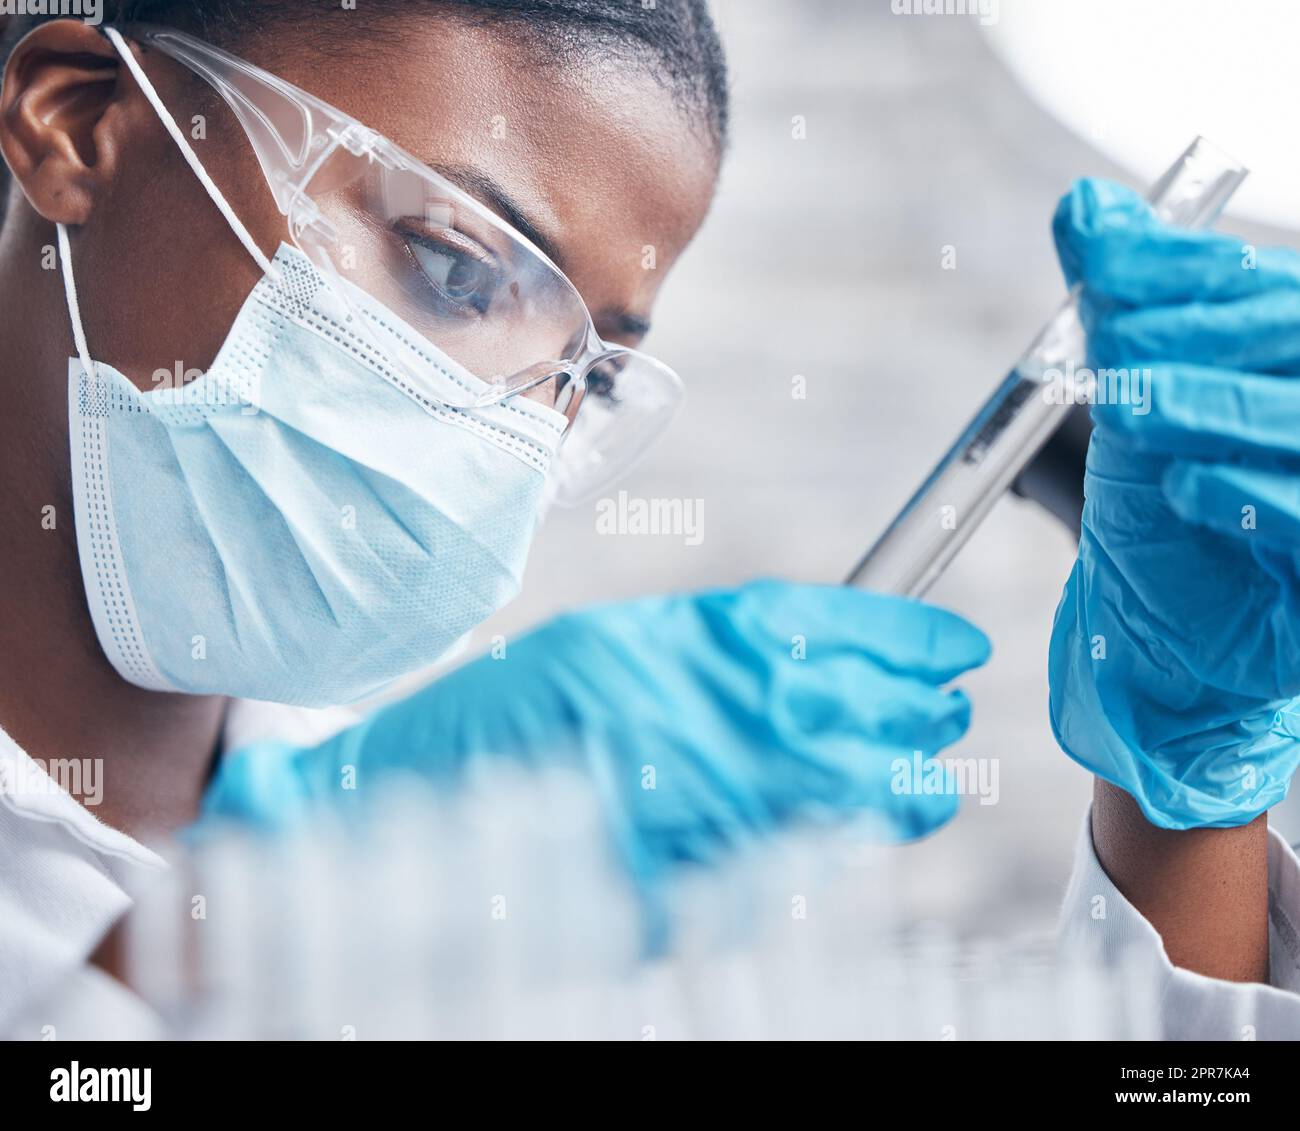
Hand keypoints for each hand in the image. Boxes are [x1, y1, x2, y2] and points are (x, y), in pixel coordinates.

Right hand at [203, 580, 989, 885]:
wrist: (411, 794)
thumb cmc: (514, 712)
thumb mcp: (622, 646)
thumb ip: (716, 659)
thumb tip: (822, 677)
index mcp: (679, 633)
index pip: (828, 625)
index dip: (905, 636)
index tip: (956, 646)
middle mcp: (696, 703)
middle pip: (850, 709)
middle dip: (914, 716)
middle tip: (948, 719)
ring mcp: (689, 791)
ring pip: (836, 793)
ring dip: (894, 790)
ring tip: (929, 786)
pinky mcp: (673, 872)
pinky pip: (779, 860)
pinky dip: (828, 846)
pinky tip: (856, 834)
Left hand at [1048, 179, 1299, 828]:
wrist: (1156, 626)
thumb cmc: (1157, 502)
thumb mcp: (1133, 392)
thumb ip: (1123, 300)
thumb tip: (1082, 206)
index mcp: (1298, 354)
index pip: (1275, 292)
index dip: (1196, 276)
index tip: (1110, 272)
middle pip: (1297, 338)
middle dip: (1204, 335)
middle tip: (1114, 343)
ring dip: (1221, 407)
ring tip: (1133, 407)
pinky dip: (1256, 498)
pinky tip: (1188, 487)